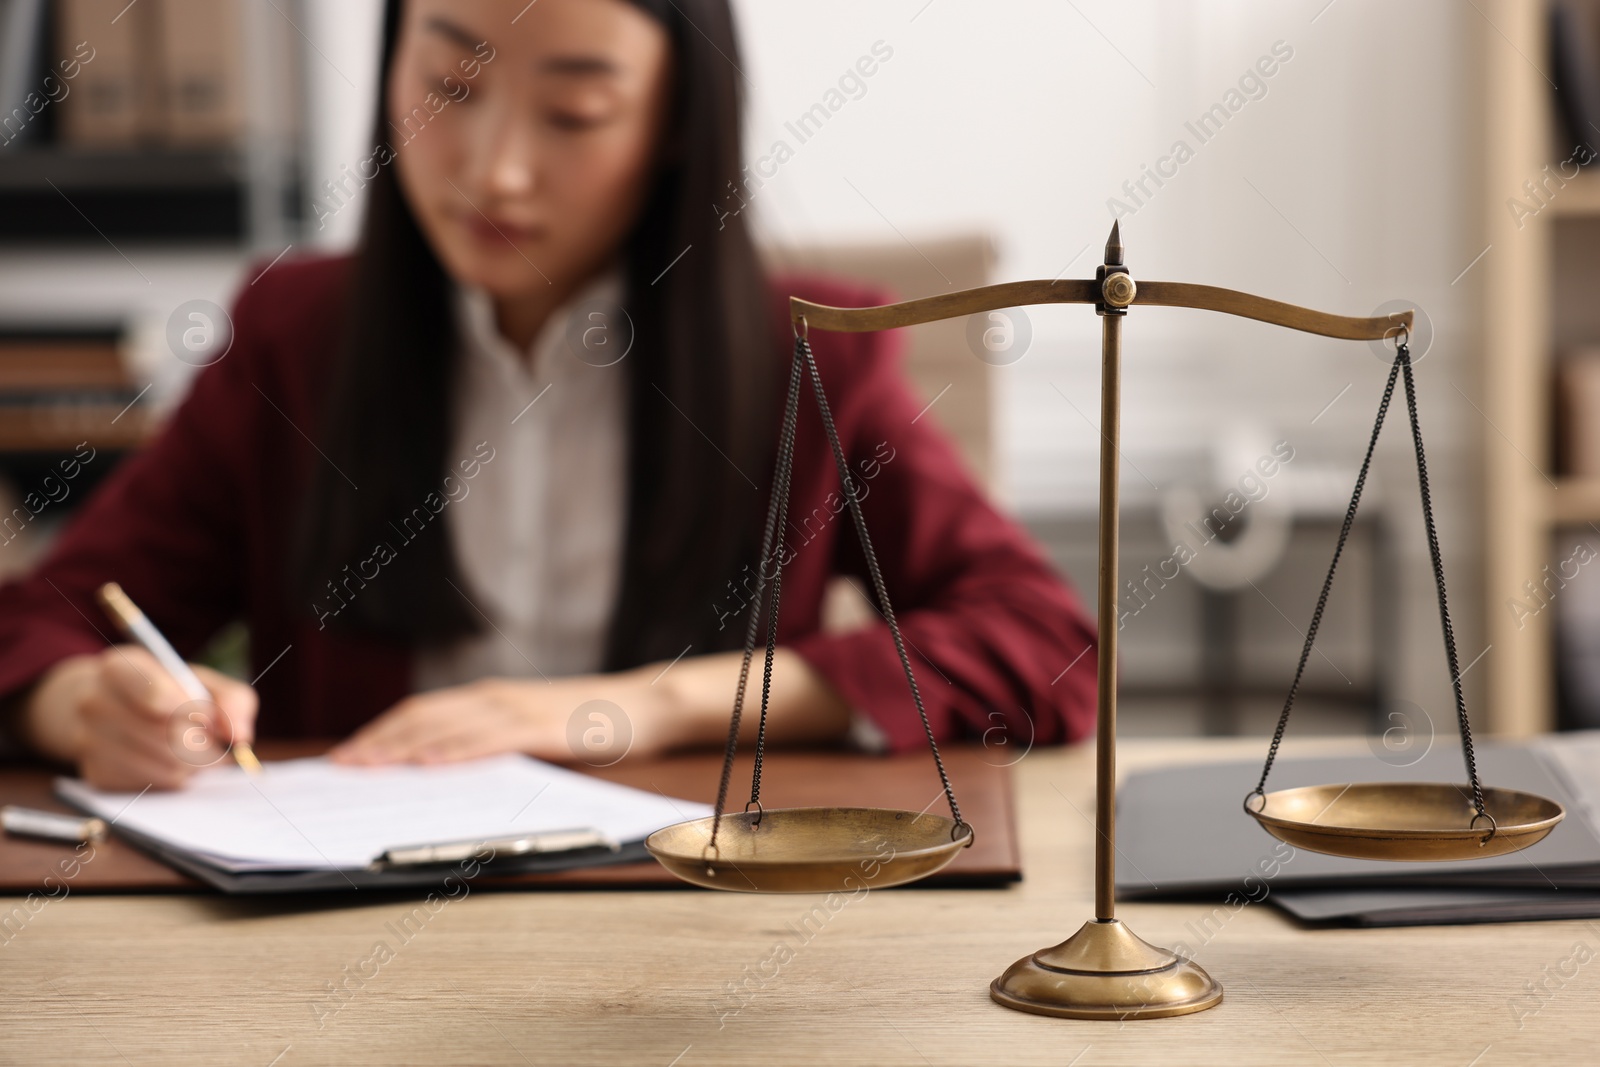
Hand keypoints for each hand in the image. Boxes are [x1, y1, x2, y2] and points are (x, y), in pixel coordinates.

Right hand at [20, 647, 257, 790]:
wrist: (104, 705)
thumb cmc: (163, 689)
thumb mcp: (199, 680)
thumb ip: (232, 700)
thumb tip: (241, 737)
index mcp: (120, 667)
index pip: (156, 695)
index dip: (193, 711)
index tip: (208, 717)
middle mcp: (94, 702)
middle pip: (166, 736)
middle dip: (202, 743)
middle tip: (212, 740)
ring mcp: (89, 740)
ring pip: (162, 766)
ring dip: (192, 764)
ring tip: (194, 750)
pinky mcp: (95, 774)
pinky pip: (150, 785)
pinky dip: (171, 777)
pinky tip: (169, 761)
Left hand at [328, 672, 676, 766]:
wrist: (646, 705)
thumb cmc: (593, 723)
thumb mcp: (534, 729)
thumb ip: (495, 743)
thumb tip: (447, 771)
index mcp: (491, 698)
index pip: (422, 712)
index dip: (382, 731)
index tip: (348, 753)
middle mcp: (495, 697)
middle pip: (423, 716)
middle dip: (379, 740)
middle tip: (342, 764)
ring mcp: (517, 709)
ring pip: (447, 726)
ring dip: (403, 746)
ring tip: (369, 765)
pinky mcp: (541, 727)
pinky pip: (488, 739)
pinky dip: (455, 751)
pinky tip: (430, 763)